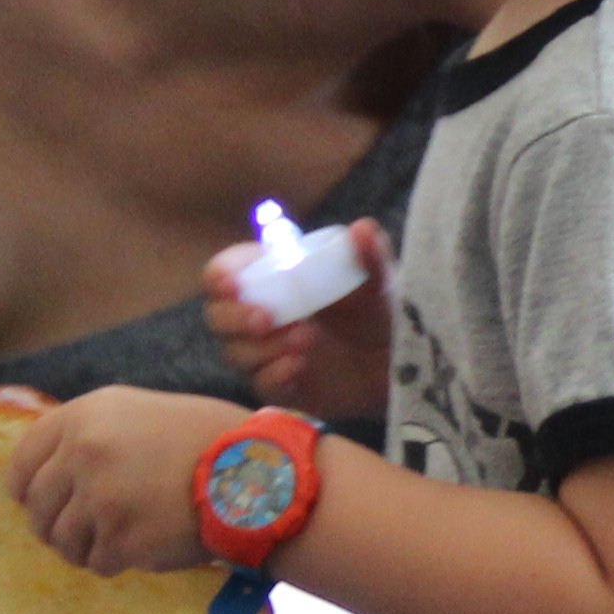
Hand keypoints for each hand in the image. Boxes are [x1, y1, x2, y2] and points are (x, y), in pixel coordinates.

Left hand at [5, 384, 237, 577]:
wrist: (256, 473)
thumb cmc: (211, 438)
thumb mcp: (144, 412)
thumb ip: (97, 433)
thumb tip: (60, 467)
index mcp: (86, 417)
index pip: (24, 460)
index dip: (26, 487)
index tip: (34, 501)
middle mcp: (83, 454)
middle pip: (38, 506)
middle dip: (53, 523)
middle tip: (78, 531)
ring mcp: (99, 500)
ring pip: (63, 541)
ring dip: (84, 547)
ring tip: (114, 542)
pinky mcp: (121, 541)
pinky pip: (98, 563)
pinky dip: (116, 562)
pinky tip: (142, 549)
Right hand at [201, 218, 396, 421]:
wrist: (396, 362)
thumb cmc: (377, 312)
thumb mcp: (378, 283)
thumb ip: (370, 256)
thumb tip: (363, 228)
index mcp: (273, 278)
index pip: (226, 272)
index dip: (220, 275)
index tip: (231, 283)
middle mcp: (261, 314)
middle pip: (217, 315)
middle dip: (235, 316)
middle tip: (268, 318)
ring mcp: (266, 352)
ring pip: (235, 352)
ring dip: (263, 346)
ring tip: (306, 339)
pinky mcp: (280, 385)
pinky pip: (260, 382)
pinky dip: (275, 374)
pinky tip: (298, 366)